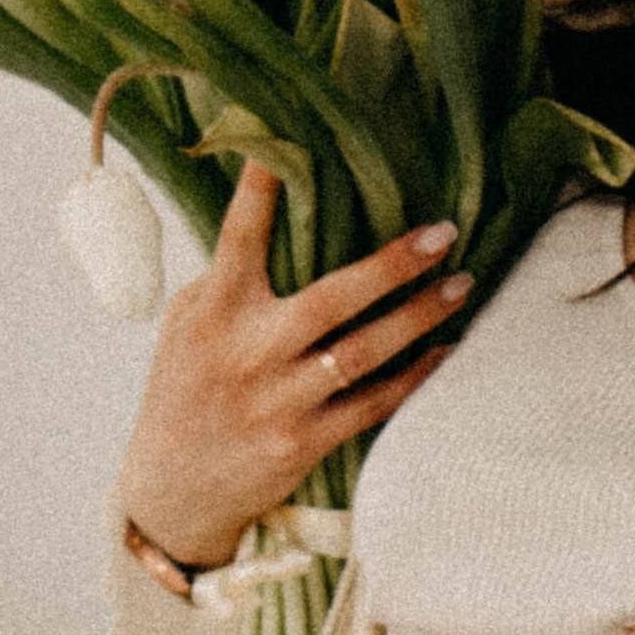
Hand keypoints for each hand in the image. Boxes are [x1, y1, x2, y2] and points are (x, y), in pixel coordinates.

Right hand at [117, 164, 473, 570]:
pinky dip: (415, 376)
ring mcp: (278, 401)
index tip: (287, 144)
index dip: (262, 190)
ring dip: (420, 317)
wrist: (172, 491)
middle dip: (393, 264)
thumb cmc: (184, 389)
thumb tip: (279, 216)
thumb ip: (226, 278)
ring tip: (463, 284)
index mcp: (214, 311)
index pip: (240, 238)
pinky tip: (448, 350)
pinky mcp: (303, 443)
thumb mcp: (187, 325)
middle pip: (332, 299)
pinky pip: (373, 403)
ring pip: (364, 352)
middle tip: (443, 232)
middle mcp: (248, 353)